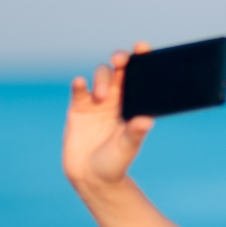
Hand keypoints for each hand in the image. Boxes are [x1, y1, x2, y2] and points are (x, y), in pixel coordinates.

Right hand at [62, 42, 154, 190]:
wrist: (92, 178)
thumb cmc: (115, 164)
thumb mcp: (127, 148)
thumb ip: (135, 133)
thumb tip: (148, 121)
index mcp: (133, 104)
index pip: (138, 77)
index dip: (141, 59)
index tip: (143, 48)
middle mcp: (116, 99)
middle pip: (118, 69)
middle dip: (120, 59)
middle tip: (120, 61)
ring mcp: (96, 102)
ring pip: (100, 76)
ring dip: (102, 80)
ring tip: (102, 97)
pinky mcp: (78, 107)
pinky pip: (79, 89)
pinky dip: (80, 84)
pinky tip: (81, 83)